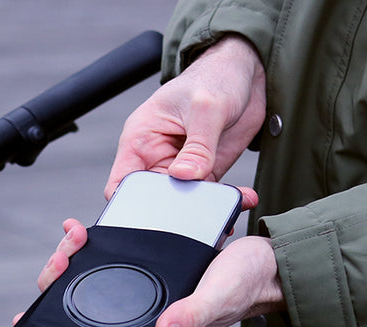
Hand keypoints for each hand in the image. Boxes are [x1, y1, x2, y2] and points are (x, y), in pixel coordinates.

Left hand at [33, 221, 283, 326]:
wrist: (272, 260)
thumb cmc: (249, 285)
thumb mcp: (218, 297)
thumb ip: (192, 316)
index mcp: (152, 319)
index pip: (95, 325)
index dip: (61, 320)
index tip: (35, 308)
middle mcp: (143, 303)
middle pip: (87, 292)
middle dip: (65, 271)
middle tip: (67, 246)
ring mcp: (147, 281)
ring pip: (97, 269)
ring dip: (79, 252)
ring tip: (73, 233)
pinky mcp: (155, 258)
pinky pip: (119, 249)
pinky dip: (101, 238)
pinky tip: (88, 229)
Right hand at [105, 34, 266, 198]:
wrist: (244, 74)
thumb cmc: (214, 77)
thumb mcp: (206, 108)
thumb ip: (197, 146)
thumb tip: (184, 176)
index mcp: (141, 139)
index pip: (122, 182)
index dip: (128, 202)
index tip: (150, 213)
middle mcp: (157, 157)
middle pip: (152, 199)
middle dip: (171, 210)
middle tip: (196, 209)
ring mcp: (181, 168)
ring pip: (183, 202)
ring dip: (204, 208)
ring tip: (225, 207)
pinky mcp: (205, 173)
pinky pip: (209, 196)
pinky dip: (224, 201)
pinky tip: (241, 198)